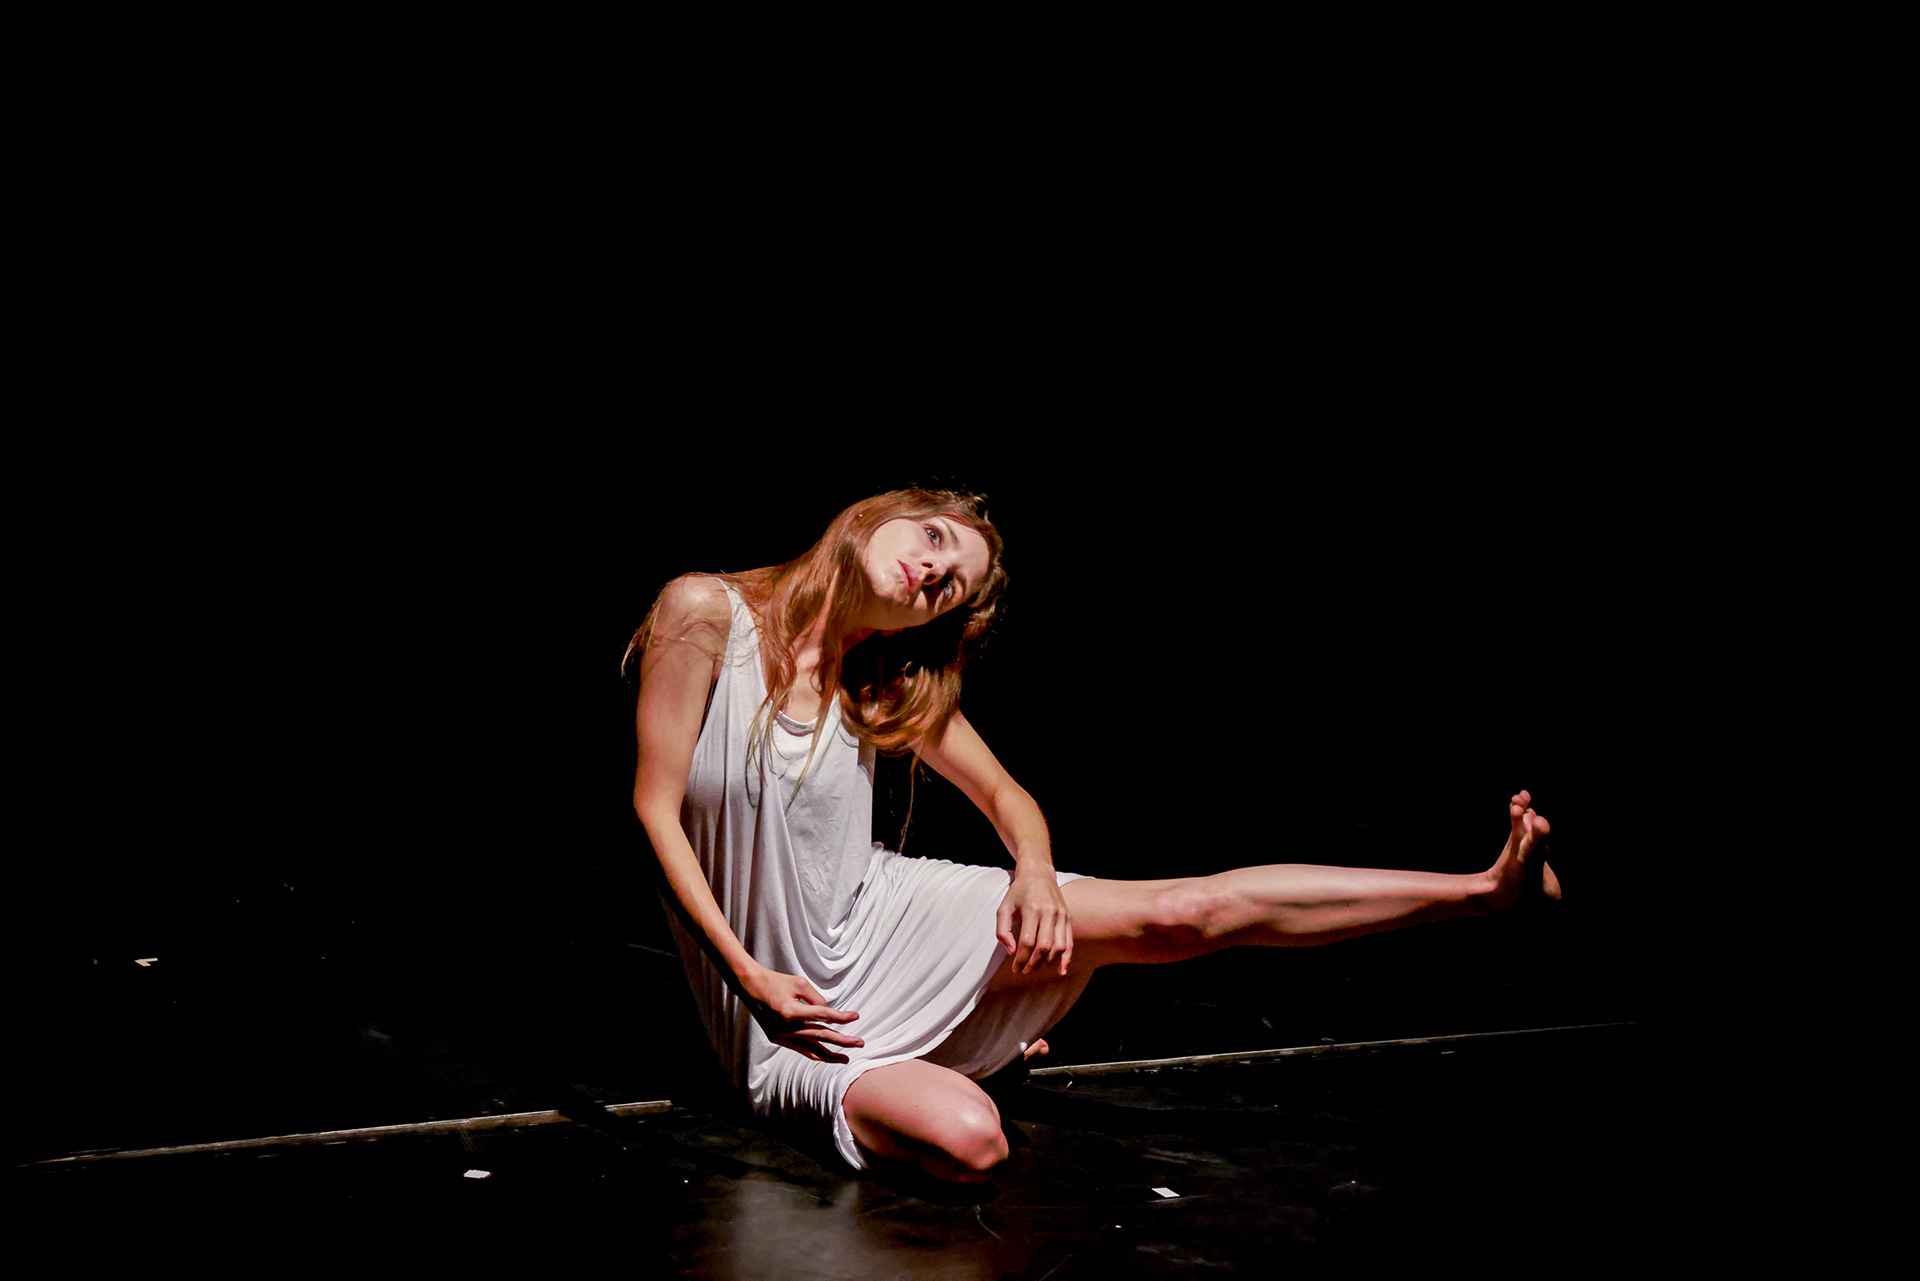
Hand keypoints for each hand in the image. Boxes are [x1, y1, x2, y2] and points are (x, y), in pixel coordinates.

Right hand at [739, 963, 863, 1063]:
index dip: (841, 1017)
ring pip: (811, 1049)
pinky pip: (800, 1050)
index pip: (823, 1016)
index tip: (855, 1017)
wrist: (750, 987)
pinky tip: (826, 1057)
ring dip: (830, 1055)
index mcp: (792, 1011)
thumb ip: (817, 999)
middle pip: (821, 1036)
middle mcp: (787, 1027)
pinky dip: (814, 1054)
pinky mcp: (778, 1039)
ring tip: (846, 1058)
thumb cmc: (776, 981)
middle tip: (860, 1044)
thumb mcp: (799, 983)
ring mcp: (781, 1036)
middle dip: (842, 1041)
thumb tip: (829, 1014)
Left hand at [997, 868, 1072, 976]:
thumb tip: (1012, 952)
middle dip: (1034, 963)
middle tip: (1025, 971)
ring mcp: (1061, 915)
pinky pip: (1069, 942)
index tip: (1015, 968)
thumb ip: (1002, 930)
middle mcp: (1049, 912)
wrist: (1038, 873)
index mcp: (1031, 909)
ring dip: (1047, 962)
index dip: (1020, 959)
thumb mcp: (1004, 907)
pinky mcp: (1068, 917)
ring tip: (1036, 967)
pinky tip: (1060, 970)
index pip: (1027, 942)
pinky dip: (1066, 958)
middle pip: (1044, 946)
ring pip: (1058, 947)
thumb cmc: (1018, 892)